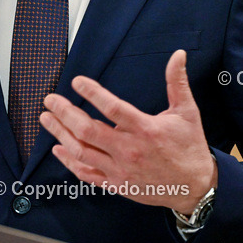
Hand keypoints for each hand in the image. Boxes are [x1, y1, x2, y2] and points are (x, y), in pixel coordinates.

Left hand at [40, 49, 216, 212]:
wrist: (196, 187)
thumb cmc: (189, 148)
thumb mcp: (187, 112)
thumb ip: (177, 82)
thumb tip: (178, 55)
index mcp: (144, 129)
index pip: (112, 108)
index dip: (92, 93)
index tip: (77, 81)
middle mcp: (129, 150)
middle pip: (88, 130)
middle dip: (64, 113)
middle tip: (50, 100)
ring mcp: (120, 169)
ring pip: (82, 151)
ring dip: (60, 134)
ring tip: (46, 119)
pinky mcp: (117, 184)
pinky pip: (87, 174)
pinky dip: (69, 162)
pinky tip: (58, 149)